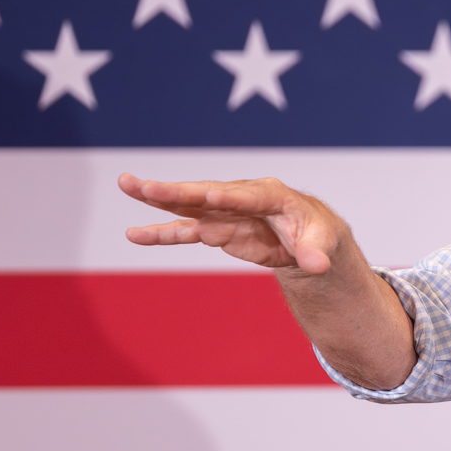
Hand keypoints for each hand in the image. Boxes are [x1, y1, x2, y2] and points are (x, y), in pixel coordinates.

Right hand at [118, 174, 346, 275]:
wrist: (307, 240)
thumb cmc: (318, 235)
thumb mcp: (324, 245)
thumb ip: (316, 254)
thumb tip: (316, 265)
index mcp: (274, 195)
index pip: (249, 196)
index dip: (229, 197)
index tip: (208, 196)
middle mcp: (243, 197)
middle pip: (207, 192)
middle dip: (178, 190)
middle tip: (146, 186)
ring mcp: (225, 212)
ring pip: (188, 204)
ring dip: (158, 199)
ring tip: (126, 185)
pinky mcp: (216, 228)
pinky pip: (185, 230)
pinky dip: (161, 234)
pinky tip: (135, 234)